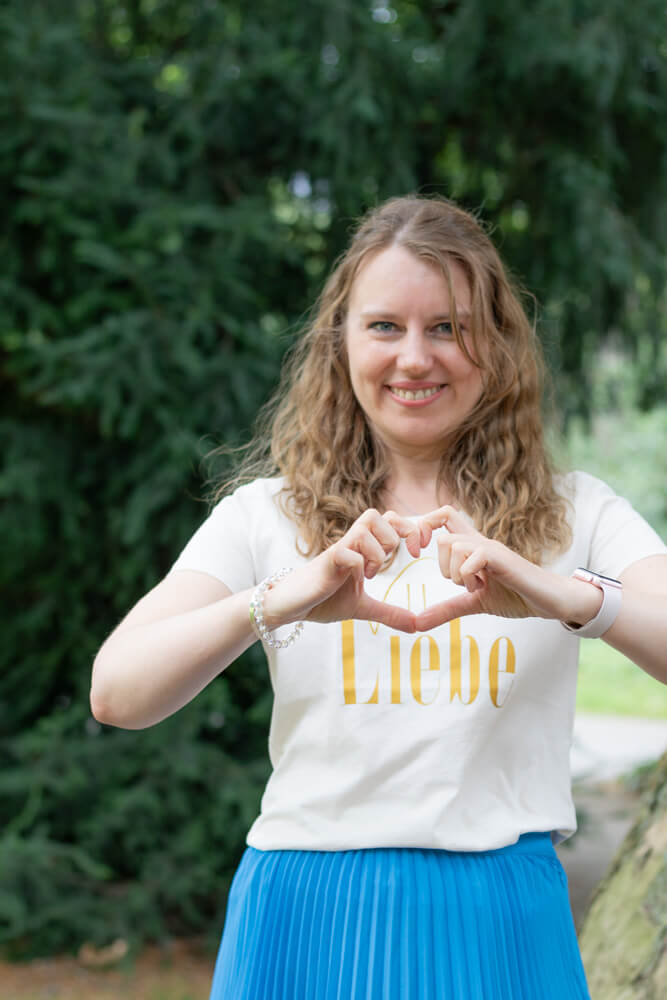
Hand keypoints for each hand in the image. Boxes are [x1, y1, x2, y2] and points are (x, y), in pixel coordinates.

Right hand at [263, 509, 425, 633]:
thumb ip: (389, 613)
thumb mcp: (363, 607)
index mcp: (362, 548)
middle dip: (396, 535)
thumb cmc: (324, 600)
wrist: (291, 606)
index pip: (389, 520)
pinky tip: (358, 579)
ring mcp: (338, 551)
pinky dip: (359, 564)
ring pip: (365, 528)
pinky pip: (348, 552)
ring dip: (377, 551)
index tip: (418, 551)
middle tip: (398, 560)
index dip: (410, 528)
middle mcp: (350, 544)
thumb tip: (416, 626)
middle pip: (377, 514)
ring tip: (371, 574)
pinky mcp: (326, 563)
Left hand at [413, 506, 601, 630]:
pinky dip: (468, 574)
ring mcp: (491, 549)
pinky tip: (482, 586)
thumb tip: (417, 623)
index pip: (443, 516)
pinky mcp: (502, 558)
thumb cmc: (515, 596)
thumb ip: (446, 609)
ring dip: (456, 572)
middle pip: (442, 534)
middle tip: (458, 583)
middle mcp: (480, 543)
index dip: (423, 528)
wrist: (549, 601)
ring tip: (475, 586)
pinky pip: (472, 555)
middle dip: (440, 564)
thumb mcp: (473, 603)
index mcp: (471, 548)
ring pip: (453, 544)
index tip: (418, 554)